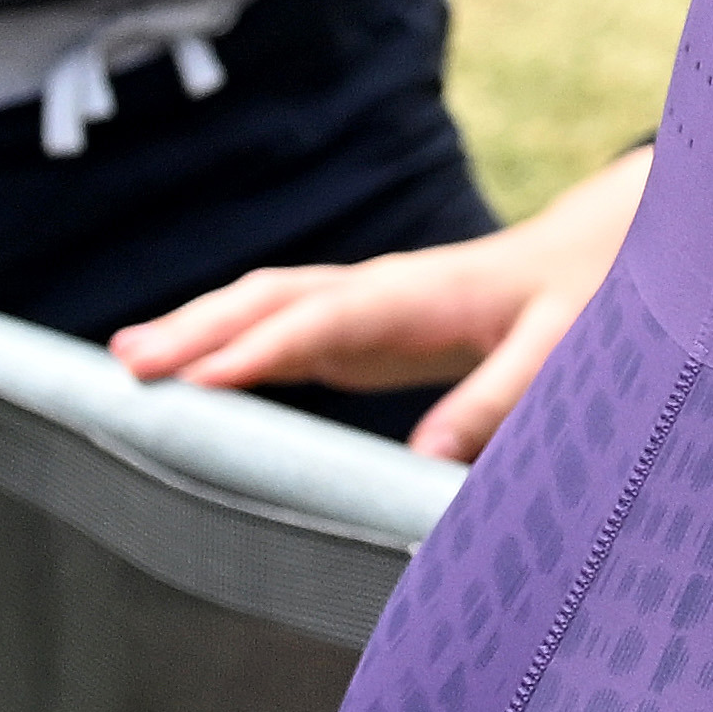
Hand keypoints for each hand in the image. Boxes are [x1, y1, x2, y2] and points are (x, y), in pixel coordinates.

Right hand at [117, 147, 643, 463]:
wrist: (591, 255)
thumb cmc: (579, 301)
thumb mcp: (559, 349)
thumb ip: (497, 399)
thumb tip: (429, 457)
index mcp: (416, 294)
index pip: (320, 321)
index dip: (258, 349)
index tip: (197, 380)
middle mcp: (373, 290)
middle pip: (271, 302)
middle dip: (198, 330)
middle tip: (126, 367)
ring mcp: (358, 302)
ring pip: (263, 306)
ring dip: (196, 329)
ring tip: (121, 363)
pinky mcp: (357, 324)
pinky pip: (278, 326)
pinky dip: (225, 341)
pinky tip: (178, 368)